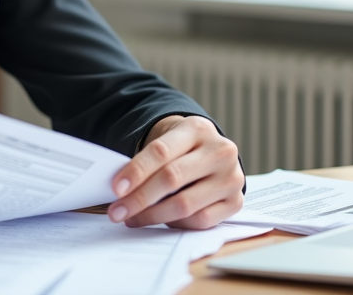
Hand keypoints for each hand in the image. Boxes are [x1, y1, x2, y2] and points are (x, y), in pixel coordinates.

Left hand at [107, 115, 242, 228]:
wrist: (210, 151)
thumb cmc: (181, 148)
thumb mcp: (166, 141)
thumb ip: (146, 161)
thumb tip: (120, 191)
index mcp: (197, 128)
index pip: (161, 151)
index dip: (136, 171)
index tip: (116, 188)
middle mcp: (220, 151)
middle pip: (172, 178)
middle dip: (139, 198)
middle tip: (117, 211)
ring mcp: (232, 177)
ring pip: (185, 205)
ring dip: (153, 215)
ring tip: (133, 218)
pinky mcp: (236, 202)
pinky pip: (200, 221)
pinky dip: (176, 224)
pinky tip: (161, 220)